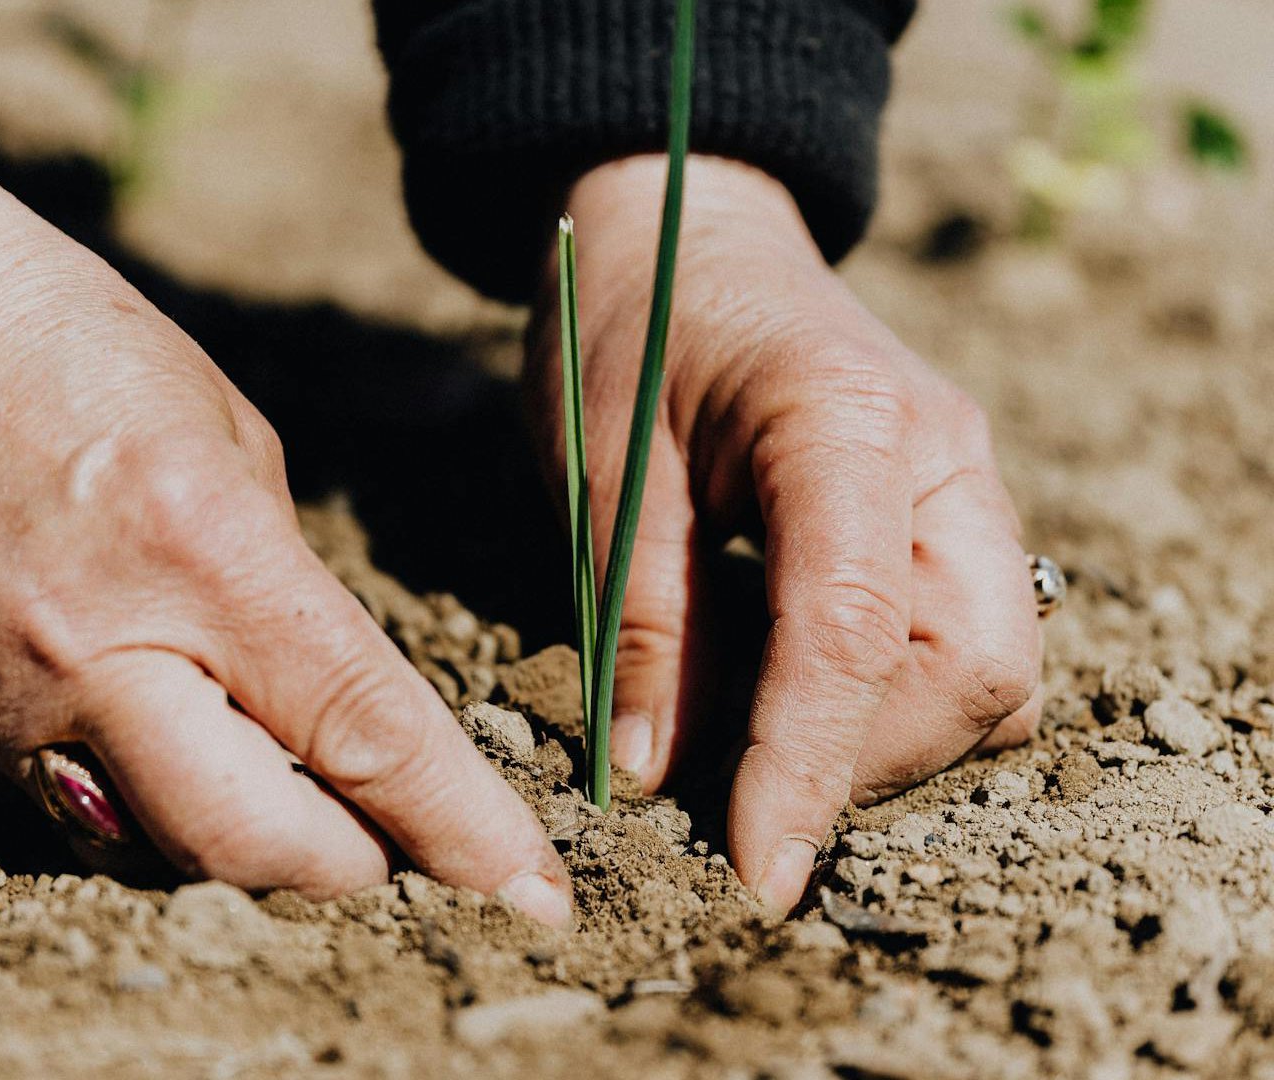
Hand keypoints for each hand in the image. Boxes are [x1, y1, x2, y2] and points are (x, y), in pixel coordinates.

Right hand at [0, 185, 569, 925]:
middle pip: (256, 840)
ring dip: (264, 848)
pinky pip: (90, 817)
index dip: (459, 824)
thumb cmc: (91, 360)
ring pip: (166, 849)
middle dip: (356, 865)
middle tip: (410, 848)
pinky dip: (172, 817)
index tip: (531, 887)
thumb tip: (337, 701)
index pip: (364, 730)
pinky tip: (211, 769)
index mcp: (206, 553)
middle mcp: (104, 648)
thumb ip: (289, 590)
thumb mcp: (236, 451)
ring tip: (321, 808)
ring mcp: (18, 702)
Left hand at [527, 156, 1040, 914]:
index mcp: (846, 420)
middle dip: (868, 760)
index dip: (809, 768)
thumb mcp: (606, 467)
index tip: (759, 873)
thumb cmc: (629, 325)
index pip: (856, 632)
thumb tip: (659, 777)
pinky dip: (892, 699)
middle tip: (748, 792)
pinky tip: (797, 692)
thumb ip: (645, 621)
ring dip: (886, 739)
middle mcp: (944, 456)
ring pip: (990, 670)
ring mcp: (963, 482)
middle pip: (976, 669)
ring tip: (765, 743)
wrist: (684, 230)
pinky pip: (964, 641)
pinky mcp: (948, 511)